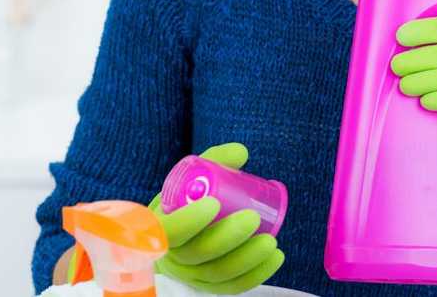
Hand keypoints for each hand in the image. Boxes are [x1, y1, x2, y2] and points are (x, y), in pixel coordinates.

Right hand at [149, 143, 284, 294]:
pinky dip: (255, 275)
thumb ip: (214, 160)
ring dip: (246, 259)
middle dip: (228, 237)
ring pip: (217, 273)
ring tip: (271, 241)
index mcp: (161, 225)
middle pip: (197, 253)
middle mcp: (173, 255)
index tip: (214, 203)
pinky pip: (231, 287)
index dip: (189, 220)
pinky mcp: (209, 286)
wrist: (180, 229)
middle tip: (253, 218)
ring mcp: (191, 274)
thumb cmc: (188, 199)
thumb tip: (241, 153)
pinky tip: (275, 258)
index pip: (168, 229)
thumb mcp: (192, 177)